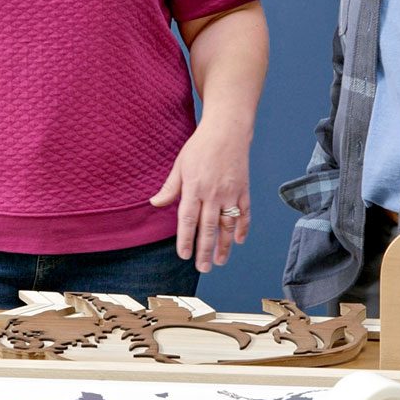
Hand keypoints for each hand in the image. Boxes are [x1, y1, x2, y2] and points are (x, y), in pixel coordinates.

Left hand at [149, 120, 250, 272]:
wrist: (227, 131)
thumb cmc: (200, 146)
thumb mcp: (180, 164)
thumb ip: (170, 187)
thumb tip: (155, 204)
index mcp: (194, 187)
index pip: (188, 219)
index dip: (186, 239)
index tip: (184, 255)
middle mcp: (213, 193)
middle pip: (208, 227)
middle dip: (205, 250)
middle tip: (202, 268)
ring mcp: (231, 192)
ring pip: (228, 225)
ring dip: (224, 245)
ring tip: (219, 261)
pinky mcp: (244, 189)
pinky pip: (244, 213)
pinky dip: (243, 227)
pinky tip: (238, 241)